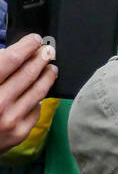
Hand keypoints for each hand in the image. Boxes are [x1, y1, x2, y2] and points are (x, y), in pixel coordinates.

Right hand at [0, 34, 56, 152]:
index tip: (34, 40)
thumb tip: (12, 53)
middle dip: (40, 58)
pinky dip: (37, 99)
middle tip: (48, 50)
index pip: (11, 60)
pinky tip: (38, 93)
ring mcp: (10, 120)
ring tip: (51, 68)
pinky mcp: (19, 133)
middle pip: (28, 73)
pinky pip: (35, 110)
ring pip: (37, 91)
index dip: (25, 46)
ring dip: (47, 76)